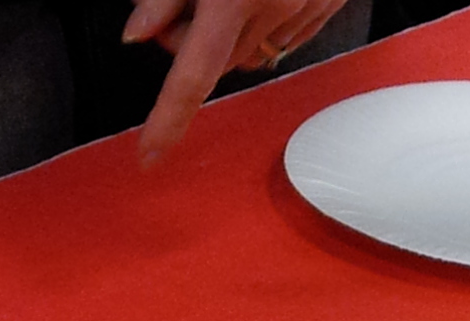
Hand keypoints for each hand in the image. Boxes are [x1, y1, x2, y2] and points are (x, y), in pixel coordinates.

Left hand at [125, 0, 348, 162]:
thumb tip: (139, 35)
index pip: (190, 78)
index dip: (167, 122)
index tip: (148, 155)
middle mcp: (273, 9)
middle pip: (216, 65)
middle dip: (188, 49)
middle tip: (173, 10)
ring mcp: (308, 8)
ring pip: (252, 54)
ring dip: (226, 39)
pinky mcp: (330, 3)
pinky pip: (287, 37)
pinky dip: (262, 29)